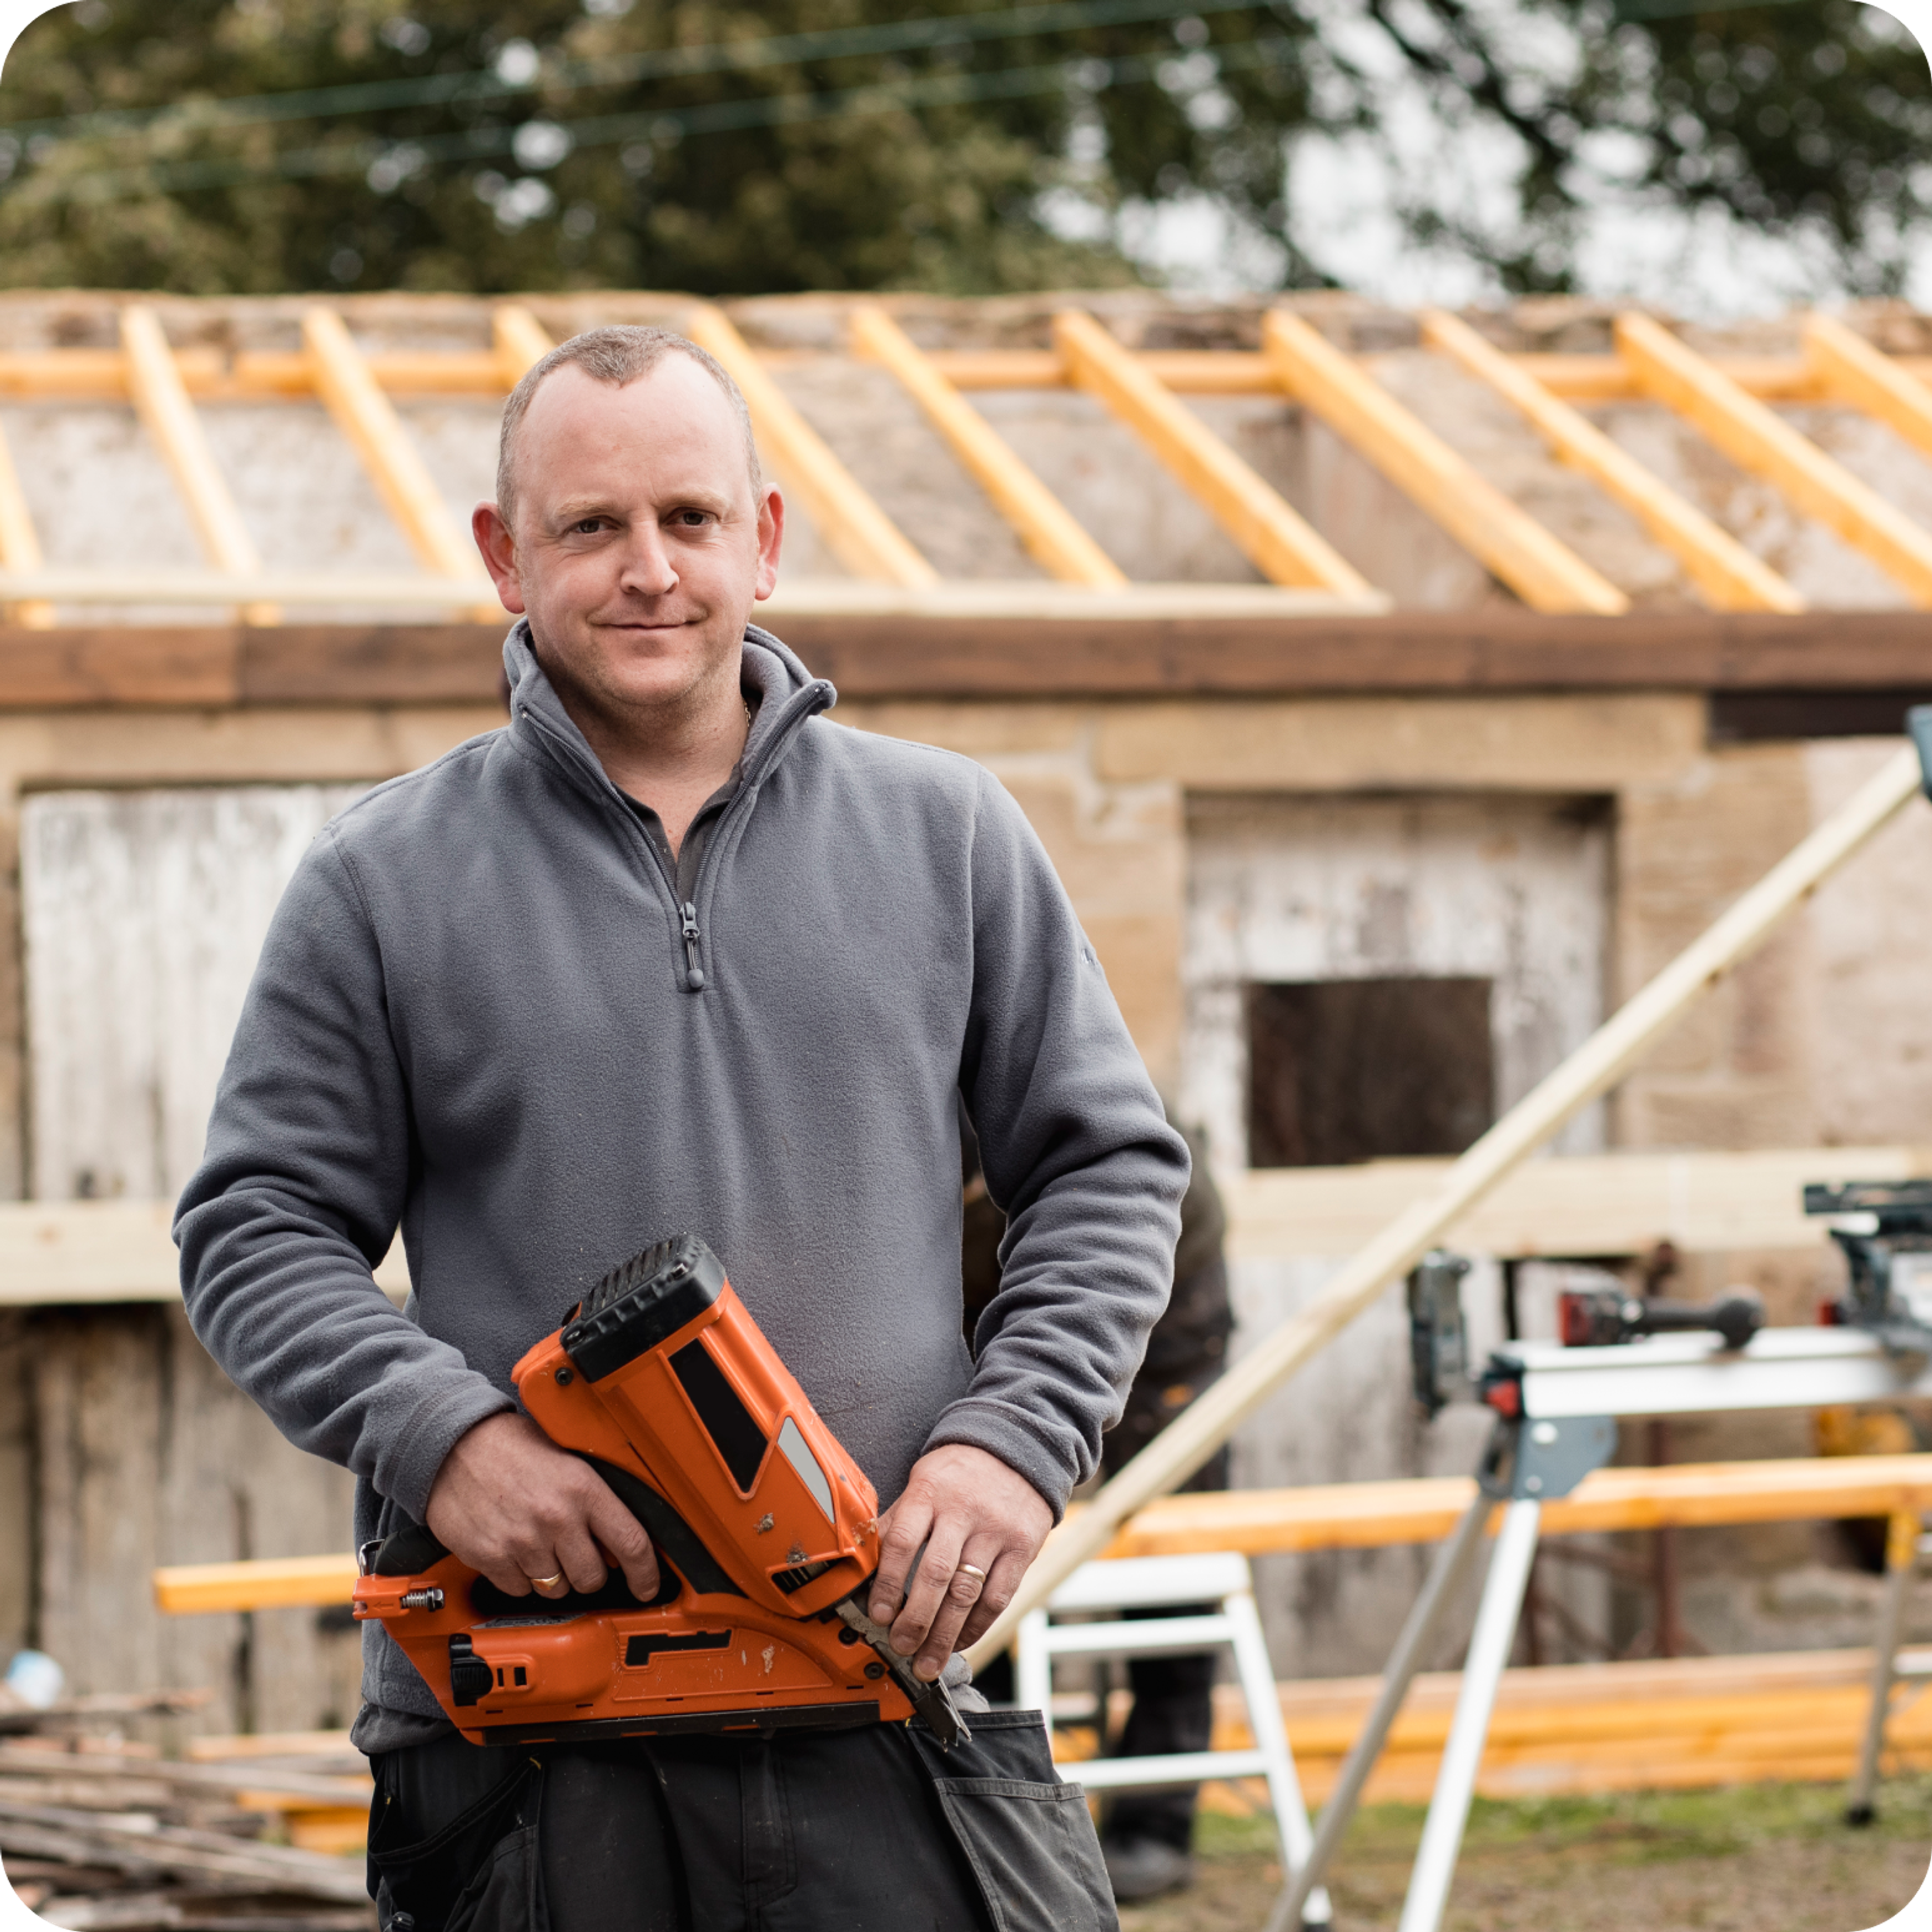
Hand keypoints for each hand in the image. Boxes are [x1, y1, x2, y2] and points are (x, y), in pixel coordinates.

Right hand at [424, 1412, 659, 1602]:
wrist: (452, 1444)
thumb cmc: (509, 1445)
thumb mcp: (565, 1458)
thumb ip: (592, 1497)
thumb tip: (616, 1539)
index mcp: (582, 1489)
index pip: (631, 1543)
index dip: (646, 1573)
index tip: (648, 1586)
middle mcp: (556, 1518)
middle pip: (592, 1578)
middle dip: (589, 1572)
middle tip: (577, 1554)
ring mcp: (522, 1542)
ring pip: (555, 1588)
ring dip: (553, 1575)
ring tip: (538, 1543)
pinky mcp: (491, 1559)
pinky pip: (520, 1590)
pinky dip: (520, 1578)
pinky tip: (513, 1549)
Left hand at [868, 1444, 1051, 1682]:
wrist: (1018, 1450)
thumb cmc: (960, 1473)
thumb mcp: (923, 1481)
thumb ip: (898, 1520)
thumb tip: (866, 1566)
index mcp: (929, 1492)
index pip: (902, 1542)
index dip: (888, 1584)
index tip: (878, 1614)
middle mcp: (963, 1511)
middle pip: (935, 1574)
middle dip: (915, 1619)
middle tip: (901, 1647)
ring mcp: (996, 1531)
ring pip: (967, 1592)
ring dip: (945, 1635)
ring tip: (928, 1660)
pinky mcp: (1022, 1548)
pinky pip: (998, 1596)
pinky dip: (977, 1626)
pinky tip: (960, 1641)